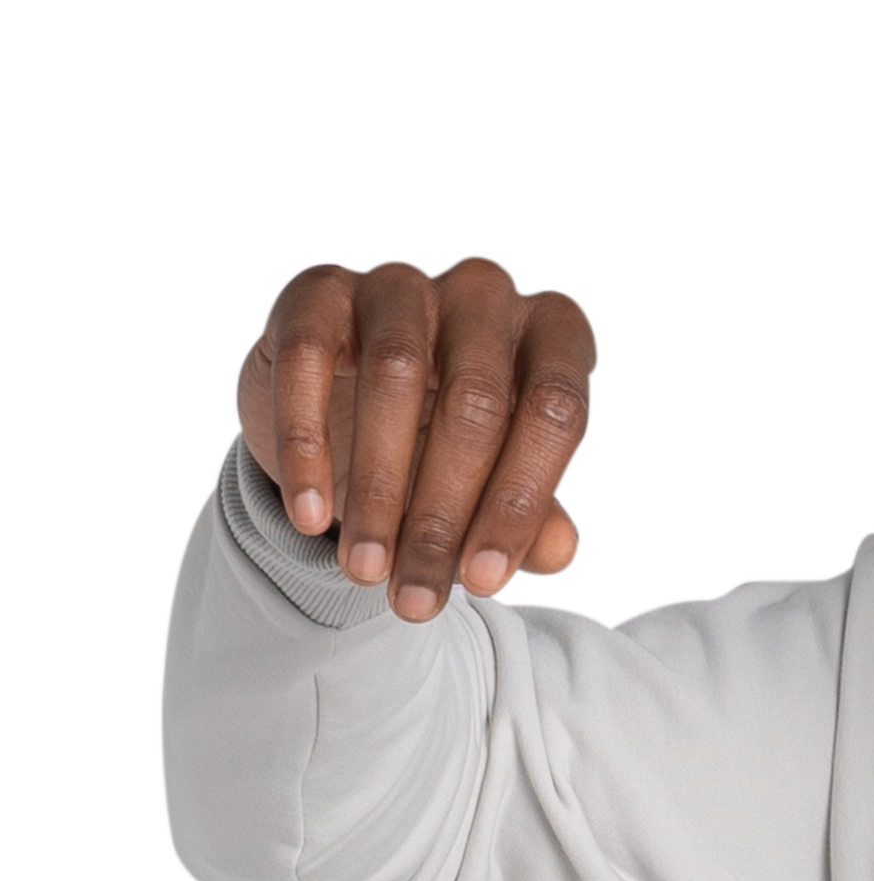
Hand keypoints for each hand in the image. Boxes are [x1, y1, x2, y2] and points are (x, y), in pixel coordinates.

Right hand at [237, 257, 596, 621]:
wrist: (352, 412)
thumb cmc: (450, 451)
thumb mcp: (500, 490)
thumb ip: (534, 519)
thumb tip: (559, 551)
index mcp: (552, 336)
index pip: (555, 411)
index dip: (517, 505)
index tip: (480, 583)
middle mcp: (485, 294)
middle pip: (474, 402)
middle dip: (440, 516)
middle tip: (415, 598)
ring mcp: (401, 282)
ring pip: (394, 375)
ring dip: (377, 489)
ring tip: (364, 570)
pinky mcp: (320, 289)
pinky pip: (309, 358)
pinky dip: (306, 446)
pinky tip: (309, 516)